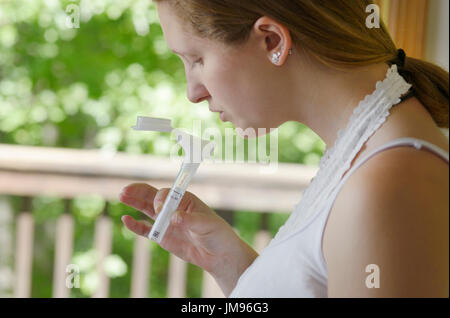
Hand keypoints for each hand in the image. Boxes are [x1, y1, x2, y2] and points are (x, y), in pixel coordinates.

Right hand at [119, 183, 257, 295]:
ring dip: (134, 203)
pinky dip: (135, 225)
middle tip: (125, 191)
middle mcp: (173, 208)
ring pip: (146, 209)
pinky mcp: (163, 236)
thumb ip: (189, 220)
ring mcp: (166, 221)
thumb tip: (174, 218)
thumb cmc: (217, 233)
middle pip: (152, 197)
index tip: (160, 209)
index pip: (166, 193)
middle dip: (139, 192)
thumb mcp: (206, 224)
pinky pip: (146, 229)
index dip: (160, 199)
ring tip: (122, 196)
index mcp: (185, 199)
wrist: (218, 254)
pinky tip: (126, 220)